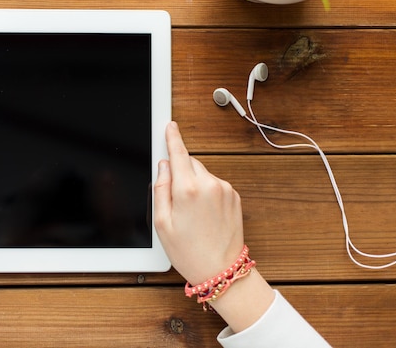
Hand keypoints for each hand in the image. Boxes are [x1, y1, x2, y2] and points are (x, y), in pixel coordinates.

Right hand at [154, 122, 273, 331]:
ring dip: (194, 183)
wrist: (221, 269)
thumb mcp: (162, 222)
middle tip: (175, 198)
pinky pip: (215, 184)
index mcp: (187, 189)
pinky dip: (207, 192)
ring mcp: (225, 189)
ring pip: (202, 173)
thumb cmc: (188, 251)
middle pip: (189, 162)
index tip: (170, 126)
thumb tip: (163, 166)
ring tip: (191, 212)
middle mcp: (209, 184)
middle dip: (180, 172)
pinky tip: (204, 214)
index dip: (172, 137)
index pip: (178, 153)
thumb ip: (160, 188)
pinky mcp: (235, 196)